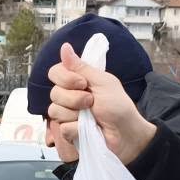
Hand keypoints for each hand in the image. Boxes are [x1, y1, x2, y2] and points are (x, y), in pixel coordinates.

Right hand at [46, 42, 159, 164]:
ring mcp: (67, 115)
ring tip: (91, 117)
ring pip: (55, 111)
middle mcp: (69, 96)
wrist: (126, 133)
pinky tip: (87, 128)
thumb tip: (64, 47)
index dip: (65, 78)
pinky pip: (62, 128)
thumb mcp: (102, 82)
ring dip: (76, 114)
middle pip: (54, 93)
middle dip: (74, 98)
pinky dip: (77, 128)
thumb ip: (81, 66)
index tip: (83, 83)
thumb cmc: (118, 106)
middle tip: (92, 102)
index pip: (55, 72)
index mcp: (76, 81)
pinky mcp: (68, 132)